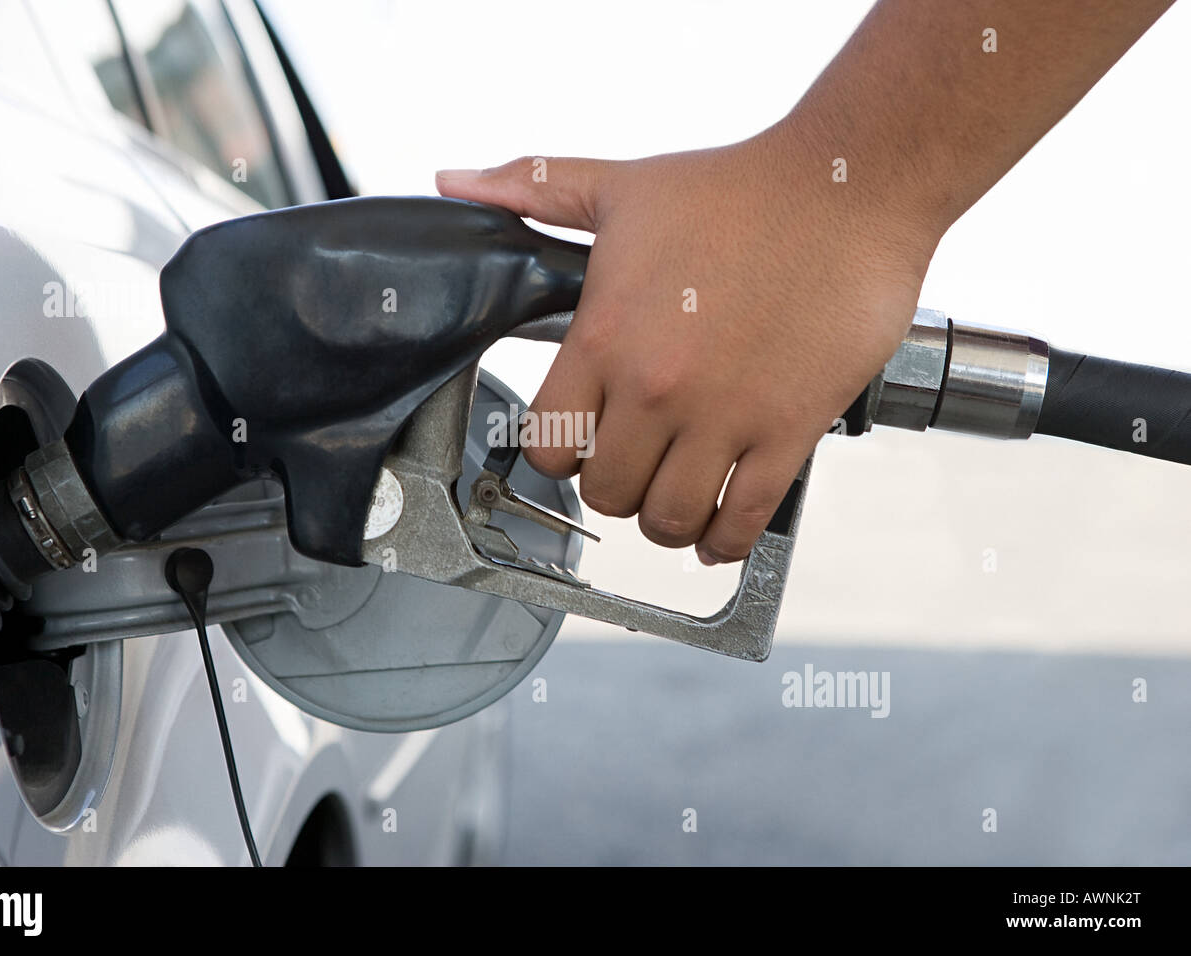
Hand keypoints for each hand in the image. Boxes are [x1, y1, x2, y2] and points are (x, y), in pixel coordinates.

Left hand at [437, 120, 939, 563]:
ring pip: (668, 519)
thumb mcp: (621, 185)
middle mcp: (656, 386)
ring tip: (674, 503)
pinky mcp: (788, 430)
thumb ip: (533, 188)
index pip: (548, 445)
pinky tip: (718, 535)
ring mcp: (724, 415)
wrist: (846, 186)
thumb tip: (456, 183)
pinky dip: (725, 542)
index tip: (577, 445)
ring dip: (666, 522)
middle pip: (605, 494)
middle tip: (633, 472)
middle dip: (614, 491)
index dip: (558, 453)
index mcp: (605, 336)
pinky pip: (743, 520)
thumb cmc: (739, 186)